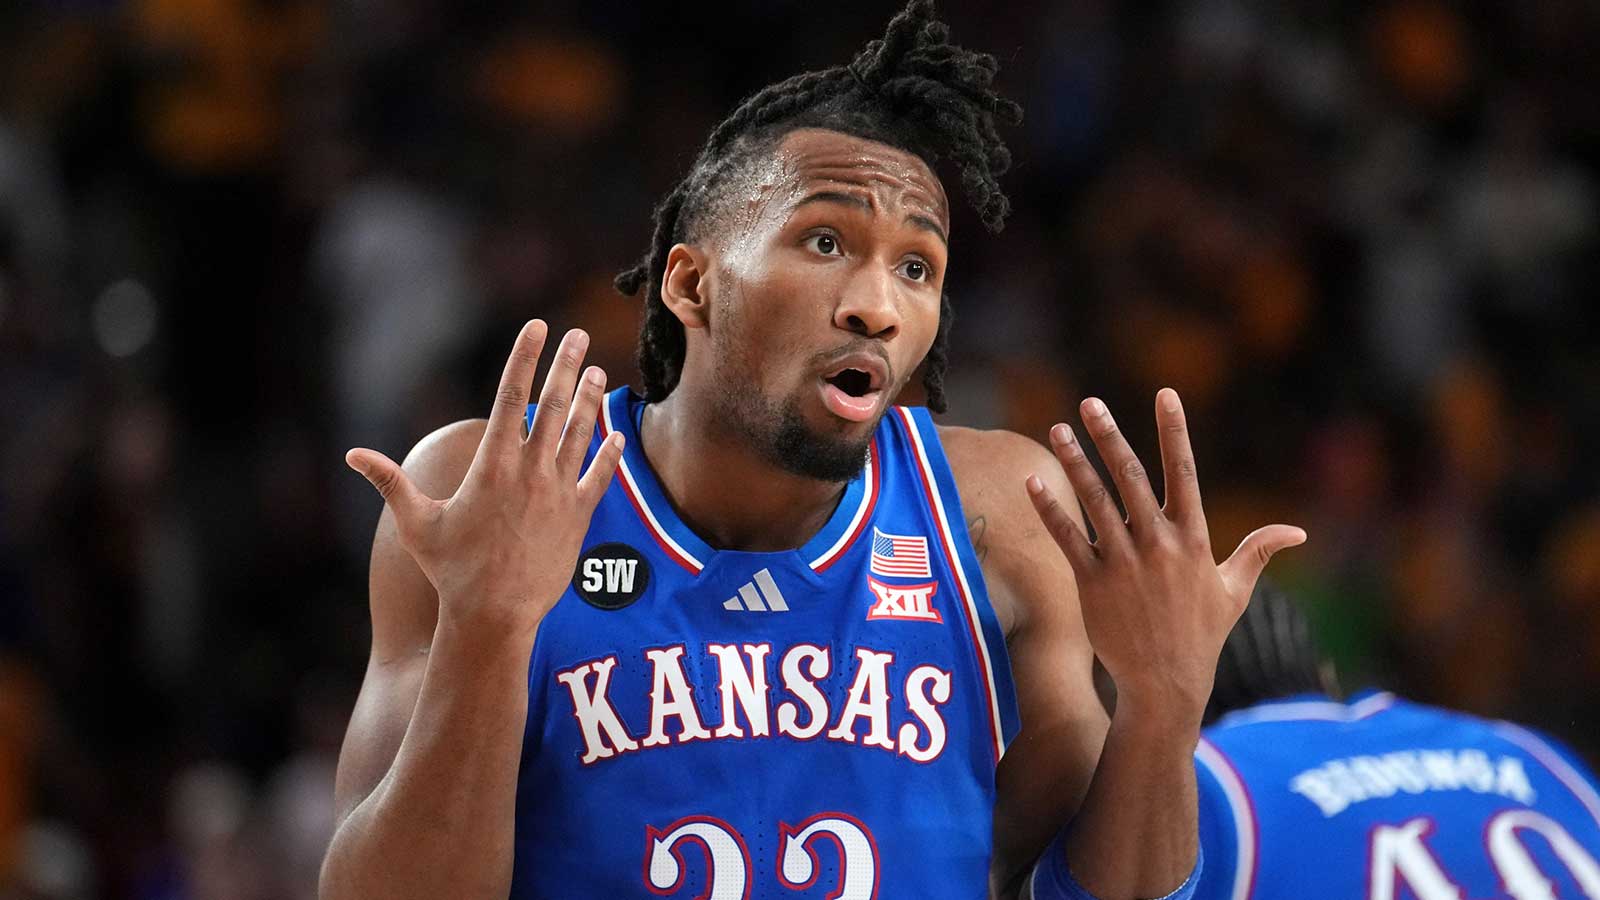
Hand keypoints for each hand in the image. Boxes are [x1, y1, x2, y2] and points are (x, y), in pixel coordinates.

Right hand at [345, 321, 623, 636]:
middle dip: (566, 365)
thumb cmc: (451, 570)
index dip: (524, 357)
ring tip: (598, 372)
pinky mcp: (578, 517)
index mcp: (492, 465)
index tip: (536, 326)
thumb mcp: (416, 523)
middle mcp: (530, 472)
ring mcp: (558, 493)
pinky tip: (616, 433)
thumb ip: (390, 482)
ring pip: (579, 434)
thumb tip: (352, 454)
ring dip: (590, 400)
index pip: (510, 397)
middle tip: (578, 336)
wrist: (495, 616)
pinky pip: (599, 476)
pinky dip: (609, 453)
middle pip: (553, 406)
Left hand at [1025, 388, 1304, 722]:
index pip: (1184, 472)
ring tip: (1057, 430)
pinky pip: (1067, 537)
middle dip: (1109, 437)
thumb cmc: (1202, 635)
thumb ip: (1258, 552)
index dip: (1174, 431)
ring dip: (1073, 463)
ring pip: (1094, 501)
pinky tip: (1032, 481)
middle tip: (1091, 403)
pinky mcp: (1092, 583)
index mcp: (1193, 539)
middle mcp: (1157, 544)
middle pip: (1130, 477)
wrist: (1165, 684)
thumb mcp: (1235, 590)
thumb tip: (1298, 531)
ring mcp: (1123, 563)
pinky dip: (1049, 508)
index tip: (1165, 394)